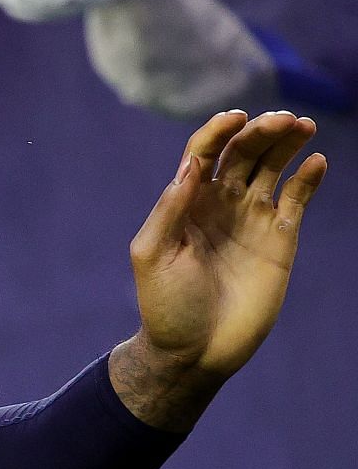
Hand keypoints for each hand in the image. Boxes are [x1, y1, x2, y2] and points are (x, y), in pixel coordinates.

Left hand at [124, 110, 326, 396]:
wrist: (195, 351)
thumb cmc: (166, 306)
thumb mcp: (152, 256)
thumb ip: (169, 210)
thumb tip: (191, 166)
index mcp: (186, 203)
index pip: (203, 153)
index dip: (218, 130)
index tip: (235, 117)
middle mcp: (220, 204)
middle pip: (243, 152)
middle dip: (260, 130)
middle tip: (281, 120)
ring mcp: (252, 219)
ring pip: (273, 166)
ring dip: (286, 142)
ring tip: (302, 124)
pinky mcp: (280, 239)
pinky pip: (297, 198)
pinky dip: (308, 177)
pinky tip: (315, 162)